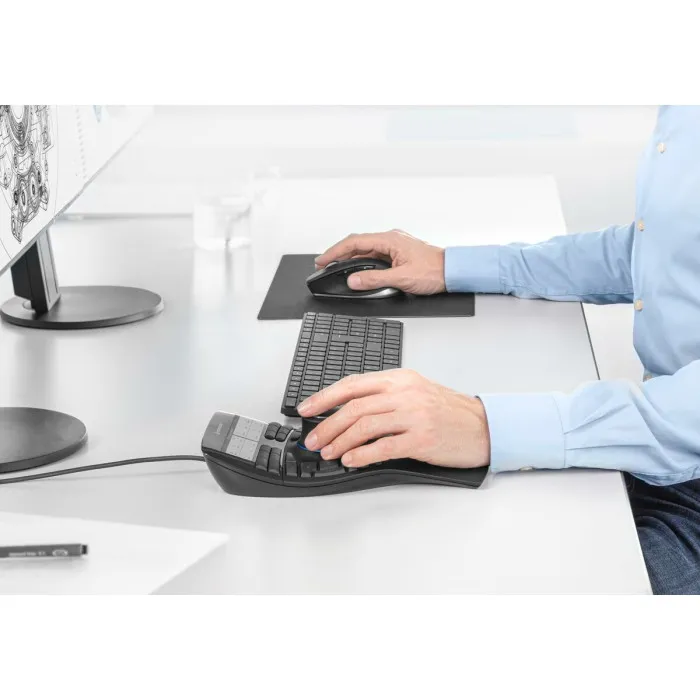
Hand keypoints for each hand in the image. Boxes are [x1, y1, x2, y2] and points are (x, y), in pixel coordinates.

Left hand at [297, 369, 490, 468]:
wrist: (485, 426)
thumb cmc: (449, 412)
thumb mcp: (416, 392)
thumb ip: (384, 397)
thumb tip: (346, 412)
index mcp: (400, 379)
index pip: (353, 384)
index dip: (325, 397)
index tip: (306, 409)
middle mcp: (405, 393)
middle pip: (354, 407)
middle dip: (327, 425)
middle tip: (313, 440)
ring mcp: (414, 415)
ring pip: (365, 426)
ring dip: (340, 441)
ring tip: (328, 453)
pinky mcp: (422, 439)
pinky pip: (384, 447)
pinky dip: (362, 455)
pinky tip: (351, 460)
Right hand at [315, 229, 445, 294]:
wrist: (453, 271)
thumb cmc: (434, 271)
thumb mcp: (401, 278)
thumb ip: (374, 279)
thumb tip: (353, 280)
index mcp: (389, 239)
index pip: (354, 242)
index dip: (335, 251)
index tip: (322, 260)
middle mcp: (391, 239)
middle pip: (357, 244)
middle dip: (338, 253)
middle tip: (324, 264)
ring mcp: (395, 245)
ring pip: (366, 250)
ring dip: (350, 258)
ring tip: (336, 267)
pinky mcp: (398, 253)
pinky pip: (375, 255)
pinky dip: (362, 261)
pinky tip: (358, 269)